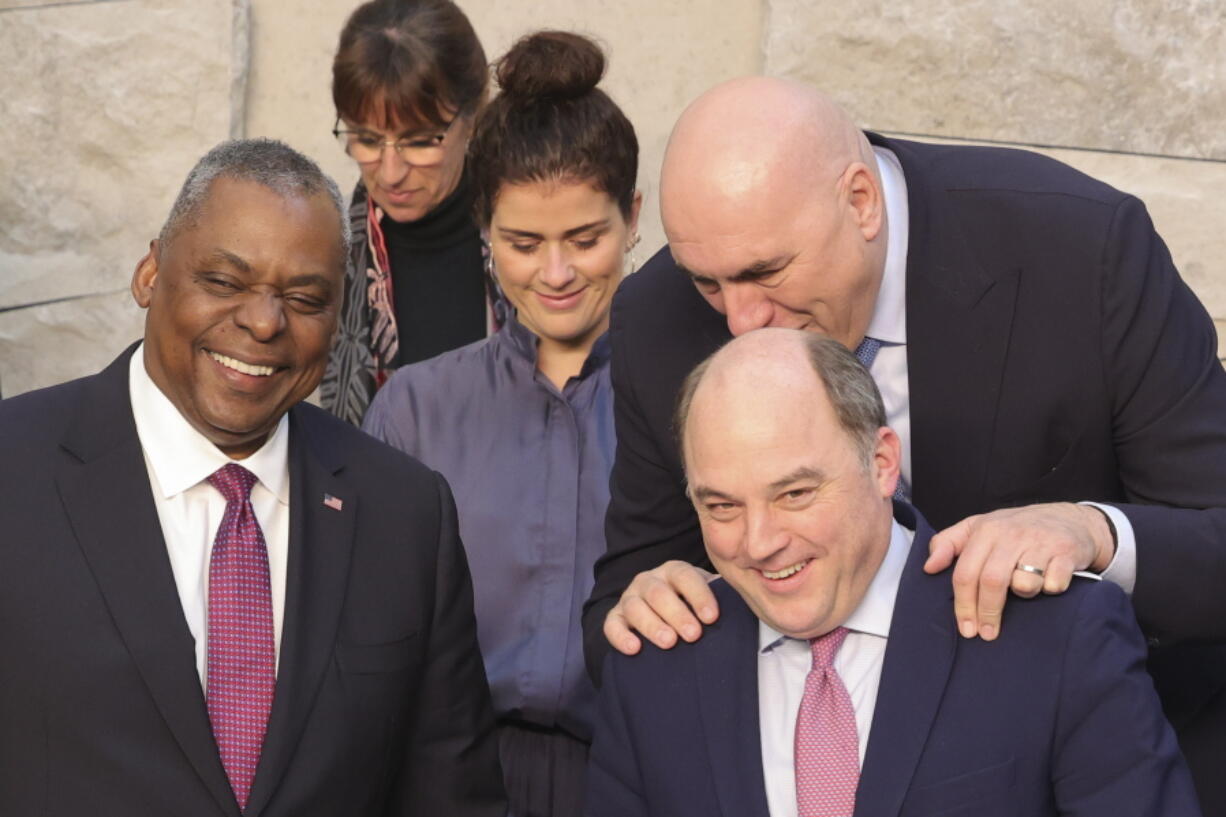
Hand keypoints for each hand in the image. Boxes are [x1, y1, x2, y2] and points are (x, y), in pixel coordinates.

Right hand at [603, 560, 719, 654]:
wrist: (663, 615)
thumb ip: (722, 600)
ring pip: (635, 607)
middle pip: (659, 593)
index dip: (698, 595)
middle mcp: (649, 580)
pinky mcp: (615, 617)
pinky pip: (611, 625)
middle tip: (694, 634)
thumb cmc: (692, 608)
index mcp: (674, 571)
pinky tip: (634, 649)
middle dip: (677, 613)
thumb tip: (747, 609)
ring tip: (669, 642)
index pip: (685, 576)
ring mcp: (630, 598)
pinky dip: (620, 636)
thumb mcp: (706, 599)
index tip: (712, 617)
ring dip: (652, 624)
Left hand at [923, 503, 1115, 640]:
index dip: (963, 604)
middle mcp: (1011, 534)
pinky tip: (1051, 583)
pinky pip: (1054, 584)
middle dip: (987, 612)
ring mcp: (1040, 542)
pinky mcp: (1067, 552)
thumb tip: (928, 567)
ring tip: (1027, 591)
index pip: (966, 572)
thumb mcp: (978, 527)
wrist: (1070, 518)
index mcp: (986, 530)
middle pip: (992, 581)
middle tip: (986, 634)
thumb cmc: (1016, 529)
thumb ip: (947, 543)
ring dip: (1024, 595)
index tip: (966, 628)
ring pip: (1024, 584)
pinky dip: (1052, 589)